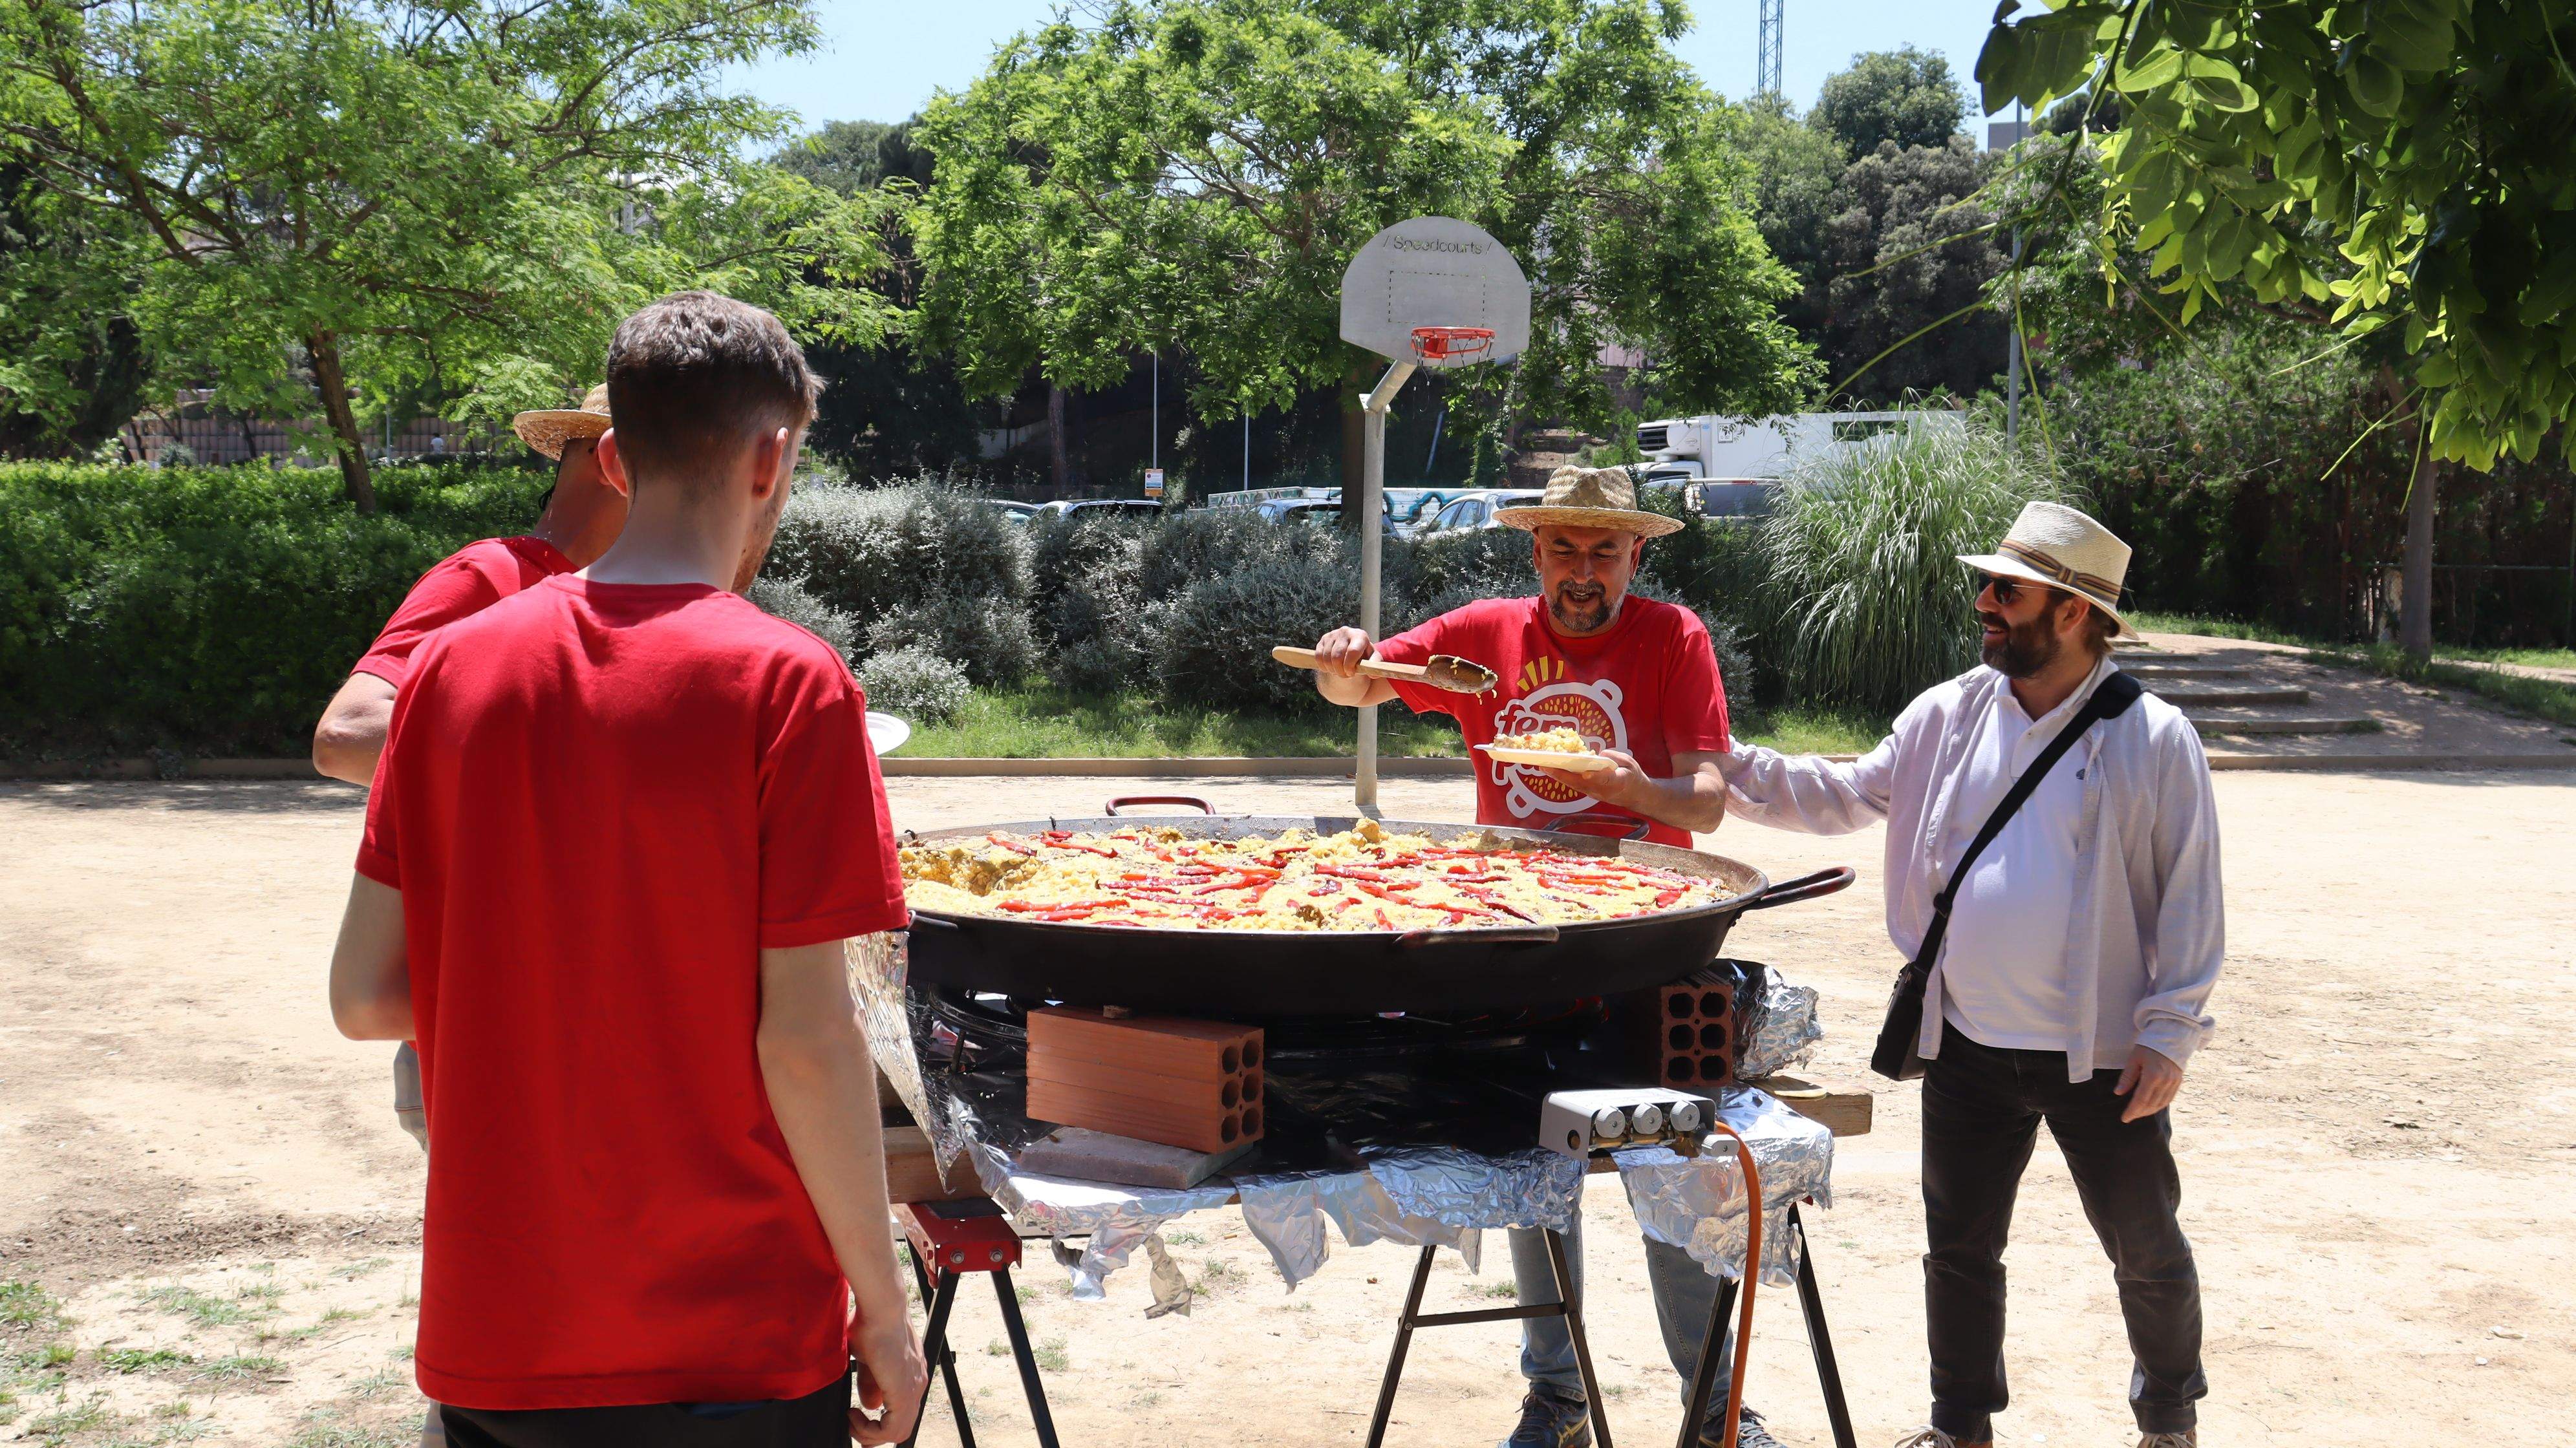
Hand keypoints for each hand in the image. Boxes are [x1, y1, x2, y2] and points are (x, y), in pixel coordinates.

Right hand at [848, 1315, 927, 1444]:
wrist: (882, 1307)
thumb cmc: (872, 1323)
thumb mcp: (869, 1360)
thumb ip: (872, 1383)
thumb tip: (870, 1405)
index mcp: (911, 1375)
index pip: (902, 1413)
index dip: (879, 1425)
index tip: (856, 1418)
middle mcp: (916, 1383)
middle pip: (901, 1428)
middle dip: (872, 1434)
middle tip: (852, 1425)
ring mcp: (913, 1388)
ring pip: (897, 1433)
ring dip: (869, 1433)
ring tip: (851, 1419)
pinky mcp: (904, 1391)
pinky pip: (891, 1428)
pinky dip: (870, 1429)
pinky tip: (854, 1414)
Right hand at [1311, 626, 1374, 678]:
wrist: (1352, 649)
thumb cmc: (1363, 656)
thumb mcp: (1372, 659)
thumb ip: (1375, 665)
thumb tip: (1373, 675)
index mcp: (1360, 636)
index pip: (1352, 652)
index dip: (1350, 666)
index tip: (1351, 673)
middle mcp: (1346, 631)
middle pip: (1337, 656)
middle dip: (1340, 671)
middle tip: (1345, 675)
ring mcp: (1333, 634)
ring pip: (1326, 658)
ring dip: (1332, 670)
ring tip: (1339, 671)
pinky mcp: (1323, 639)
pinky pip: (1318, 656)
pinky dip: (1323, 666)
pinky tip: (1330, 668)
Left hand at [1537, 748, 1645, 807]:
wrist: (1636, 796)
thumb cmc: (1633, 776)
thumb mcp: (1630, 762)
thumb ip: (1614, 757)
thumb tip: (1597, 755)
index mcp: (1619, 781)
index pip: (1606, 779)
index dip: (1595, 776)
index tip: (1586, 773)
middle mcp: (1604, 790)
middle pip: (1581, 783)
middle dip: (1563, 774)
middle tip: (1546, 765)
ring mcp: (1595, 794)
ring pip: (1574, 785)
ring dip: (1558, 776)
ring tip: (1543, 765)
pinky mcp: (1589, 793)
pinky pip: (1574, 785)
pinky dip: (1563, 777)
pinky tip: (1552, 770)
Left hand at [2113, 1045, 2183, 1122]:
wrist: (2170, 1036)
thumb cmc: (2148, 1046)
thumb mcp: (2134, 1059)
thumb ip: (2127, 1077)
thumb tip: (2118, 1093)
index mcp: (2153, 1075)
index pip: (2141, 1099)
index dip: (2132, 1111)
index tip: (2124, 1118)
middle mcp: (2165, 1081)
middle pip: (2151, 1104)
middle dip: (2139, 1113)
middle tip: (2129, 1117)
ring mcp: (2174, 1082)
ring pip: (2161, 1104)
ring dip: (2149, 1111)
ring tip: (2138, 1113)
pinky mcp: (2178, 1082)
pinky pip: (2169, 1099)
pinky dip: (2159, 1105)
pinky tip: (2151, 1107)